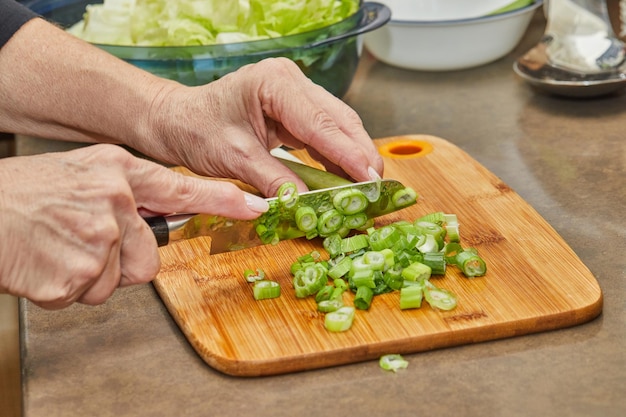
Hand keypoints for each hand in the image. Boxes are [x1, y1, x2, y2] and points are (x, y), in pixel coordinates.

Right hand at [0, 144, 267, 308]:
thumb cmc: (23, 195)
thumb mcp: (83, 174)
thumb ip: (126, 193)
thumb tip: (156, 216)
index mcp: (119, 171)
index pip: (183, 188)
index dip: (224, 200)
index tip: (257, 206)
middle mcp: (115, 199)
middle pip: (148, 259)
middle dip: (118, 263)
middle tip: (78, 242)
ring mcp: (98, 236)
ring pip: (117, 280)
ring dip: (87, 276)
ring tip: (55, 248)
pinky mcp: (77, 272)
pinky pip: (84, 295)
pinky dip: (62, 289)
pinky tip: (41, 262)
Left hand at [1, 19, 380, 196]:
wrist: (177, 121)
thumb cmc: (196, 131)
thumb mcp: (233, 159)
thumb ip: (273, 180)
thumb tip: (308, 205)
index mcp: (274, 84)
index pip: (321, 121)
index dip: (349, 152)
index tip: (371, 178)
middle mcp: (291, 82)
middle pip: (339, 120)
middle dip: (359, 155)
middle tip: (377, 189)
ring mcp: (295, 93)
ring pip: (338, 125)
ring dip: (353, 157)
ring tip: (368, 188)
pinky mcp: (296, 109)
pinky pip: (325, 133)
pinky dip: (337, 156)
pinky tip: (347, 178)